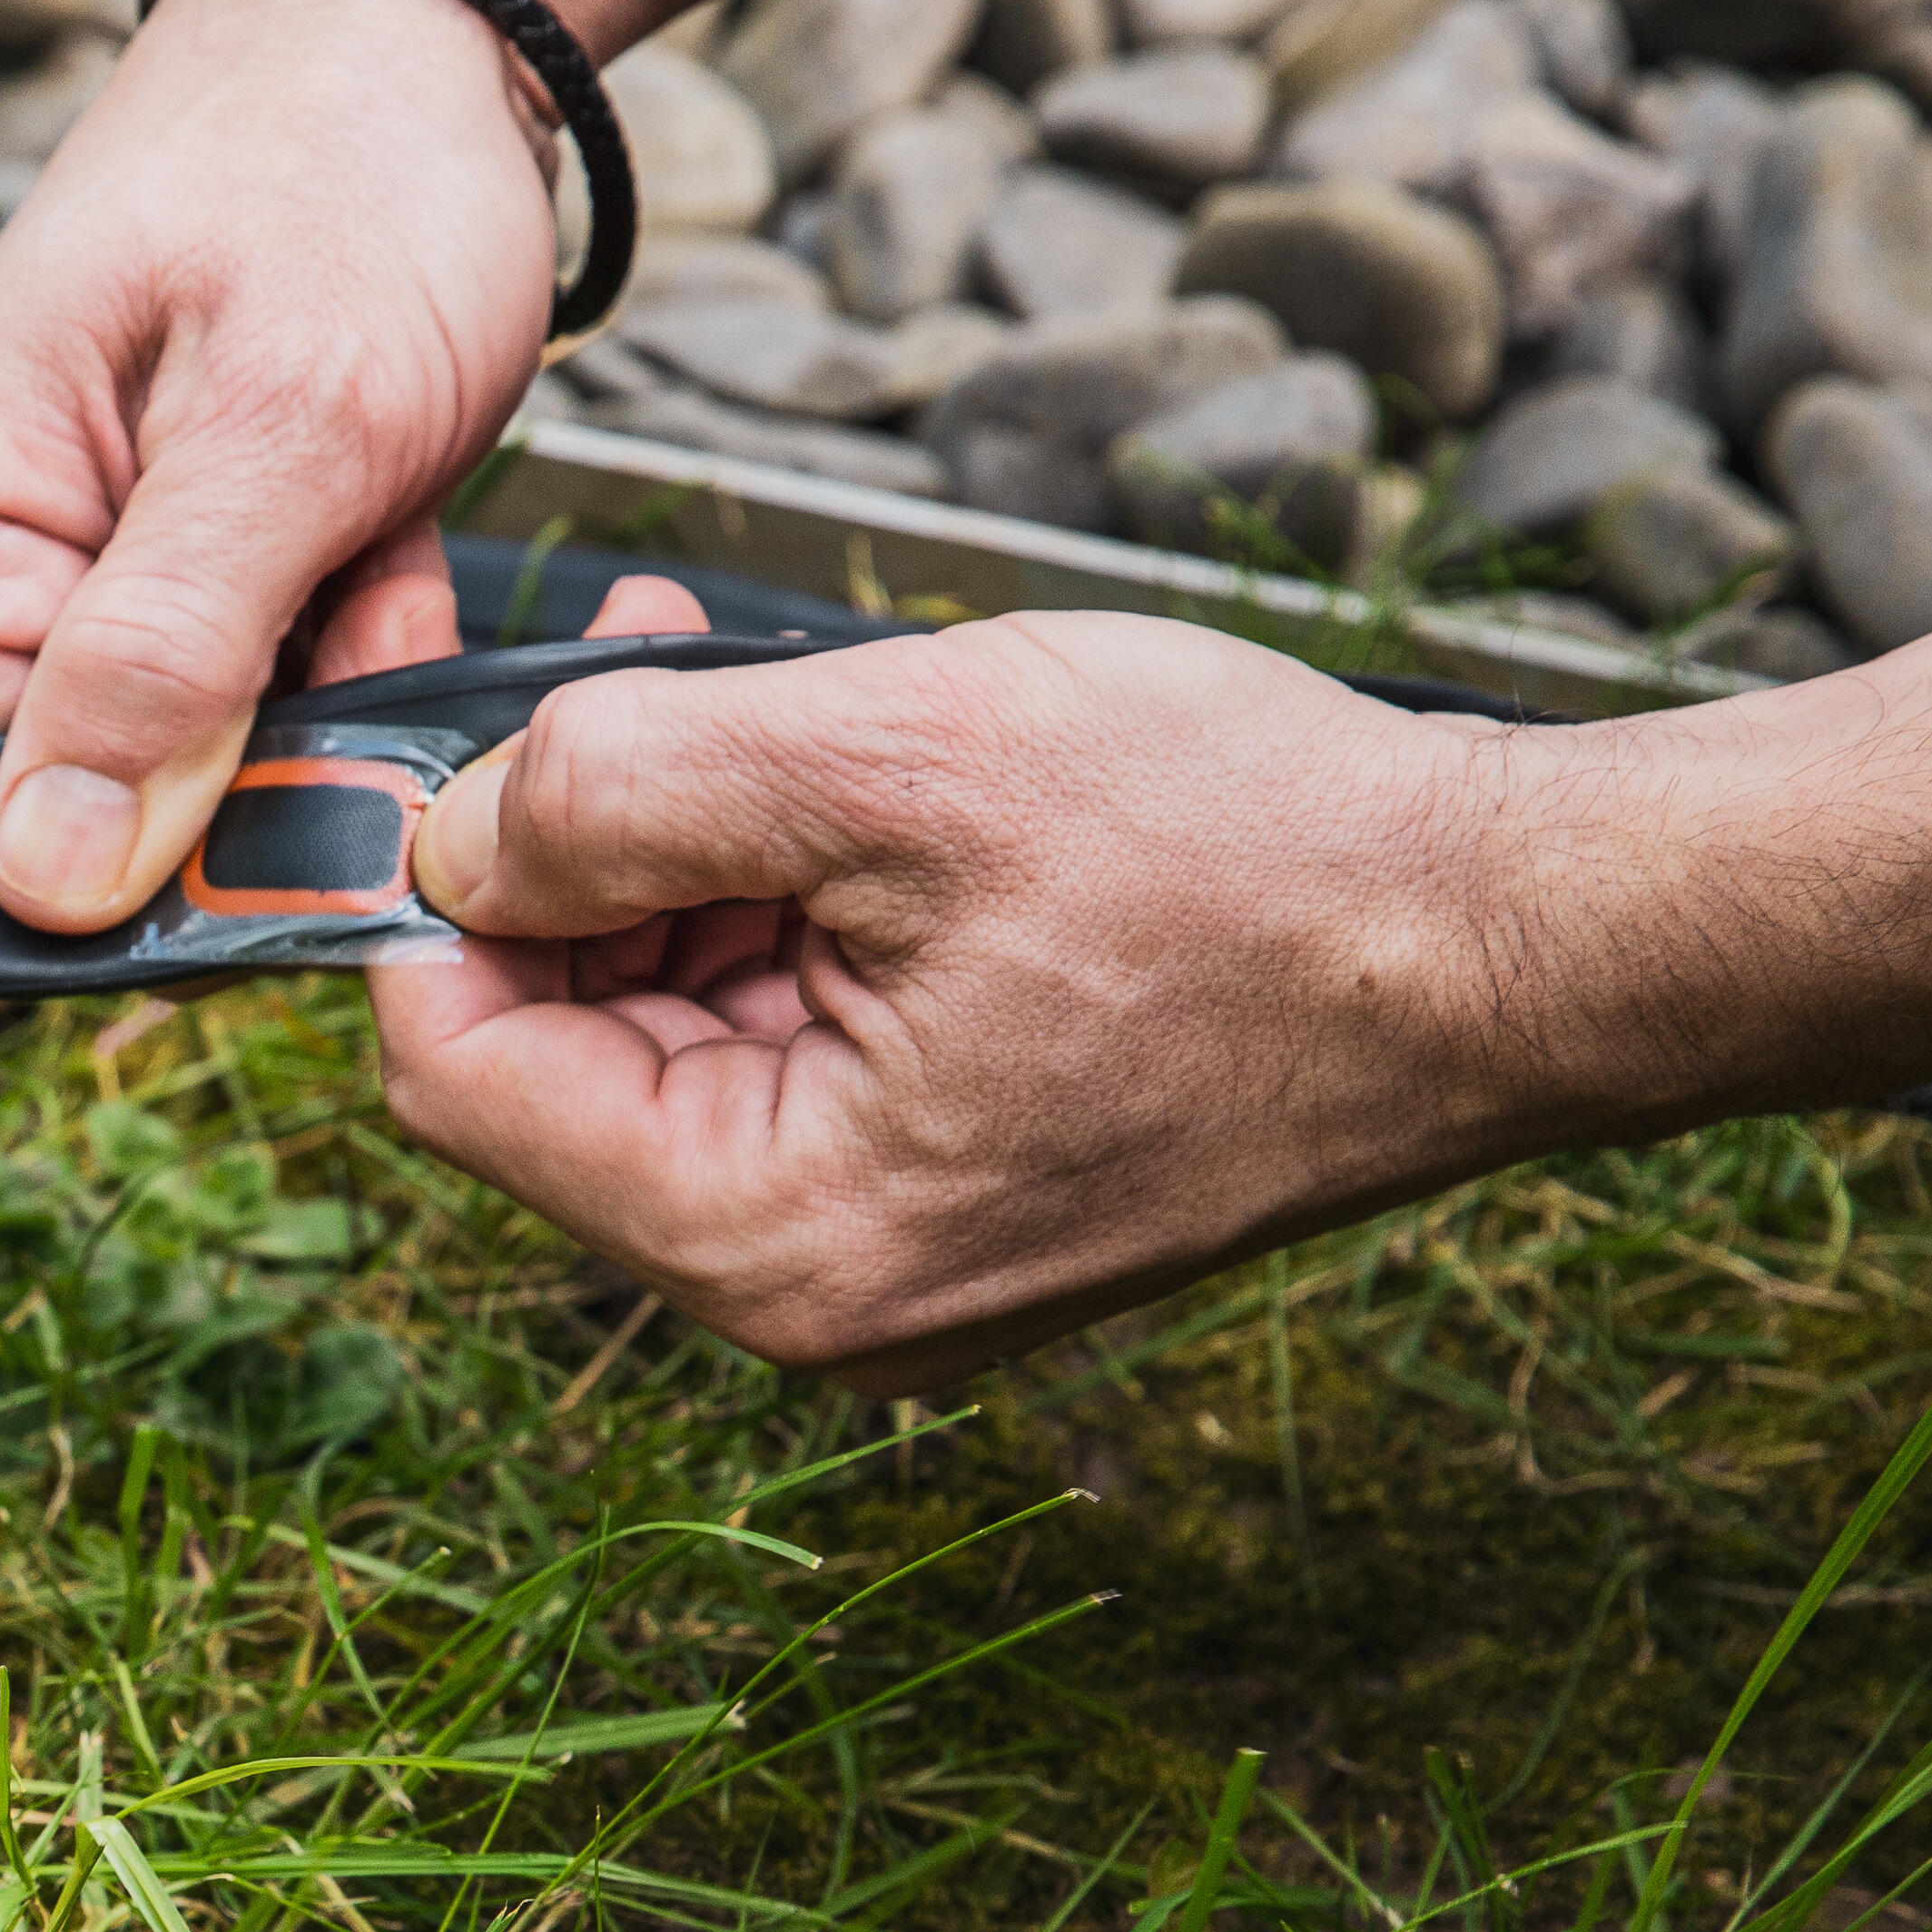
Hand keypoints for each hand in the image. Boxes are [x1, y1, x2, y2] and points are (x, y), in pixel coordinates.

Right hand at [0, 0, 568, 932]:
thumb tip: (46, 883)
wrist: (418, 34)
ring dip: (324, 680)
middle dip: (270, 731)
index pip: (1, 814)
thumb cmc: (347, 173)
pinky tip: (373, 533)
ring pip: (195, 757)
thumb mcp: (289, 426)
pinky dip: (336, 639)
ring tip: (375, 530)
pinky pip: (238, 695)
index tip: (313, 712)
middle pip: (101, 797)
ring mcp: (36, 567)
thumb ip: (168, 660)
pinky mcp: (131, 567)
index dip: (172, 823)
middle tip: (364, 574)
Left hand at [372, 613, 1611, 1393]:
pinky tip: (836, 778)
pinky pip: (784, 1043)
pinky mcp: (949, 1192)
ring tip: (744, 685)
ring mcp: (882, 1256)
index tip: (434, 710)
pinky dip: (776, 903)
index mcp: (770, 1237)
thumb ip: (631, 791)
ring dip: (673, 861)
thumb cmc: (1253, 849)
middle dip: (562, 852)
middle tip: (616, 640)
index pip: (458, 1071)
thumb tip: (452, 834)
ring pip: (666, 1033)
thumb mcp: (901, 760)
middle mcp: (804, 1291)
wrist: (1515, 940)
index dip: (417, 884)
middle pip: (553, 1056)